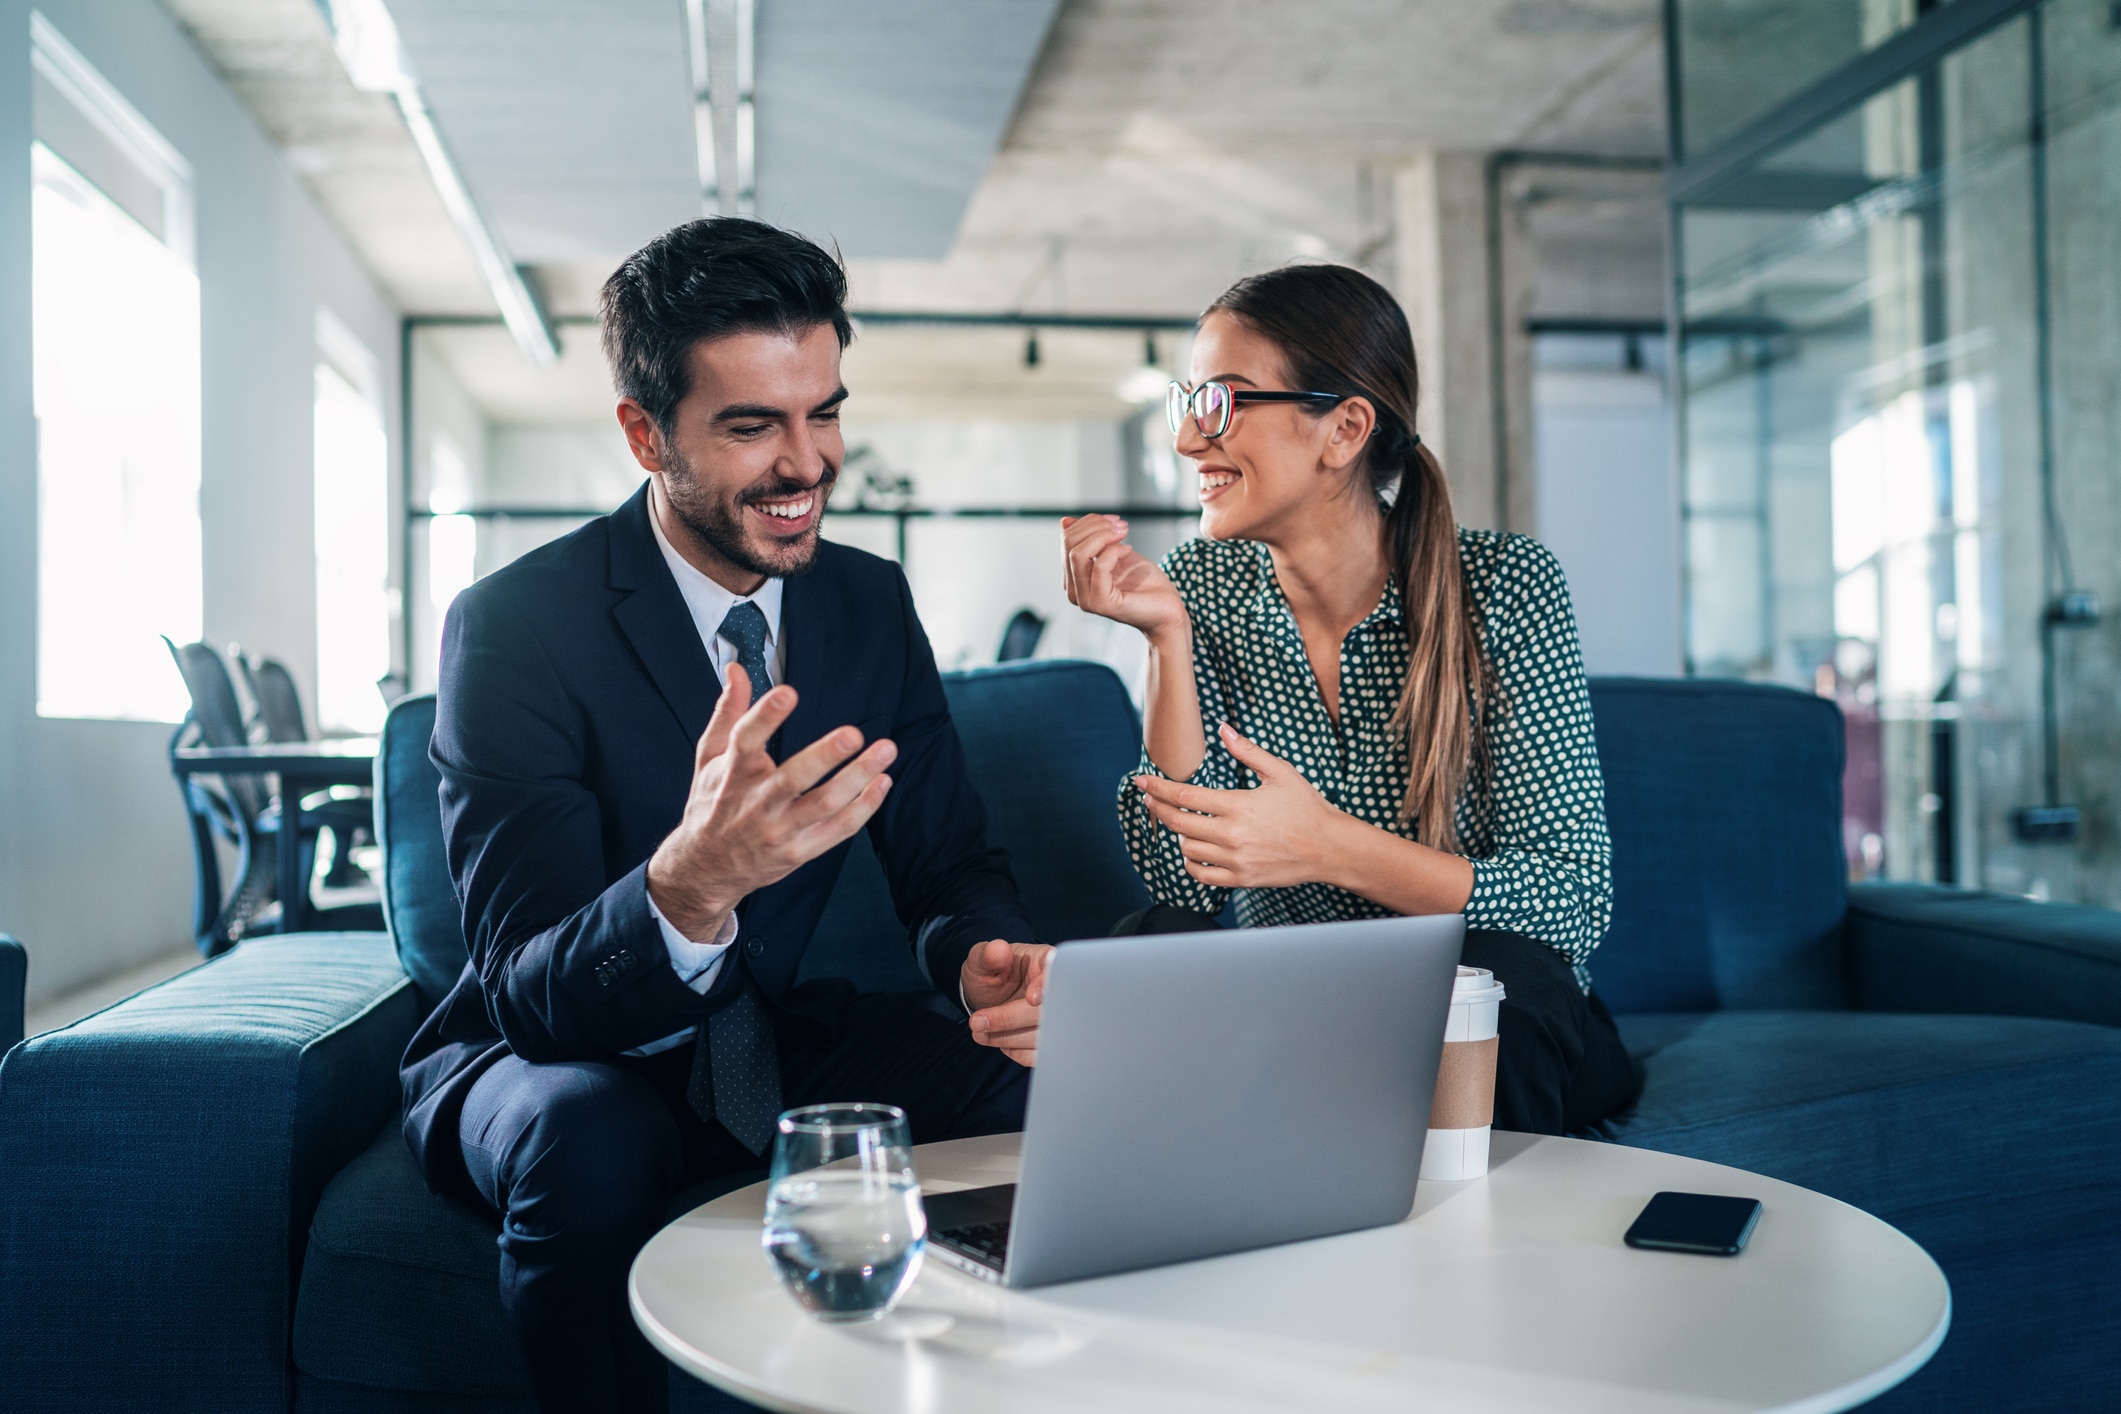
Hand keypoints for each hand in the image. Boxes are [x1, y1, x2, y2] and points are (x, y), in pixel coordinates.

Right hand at [647, 667, 896, 939]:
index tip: (788, 693)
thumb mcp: (710, 757)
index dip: (765, 717)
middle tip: (853, 733)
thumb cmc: (712, 803)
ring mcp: (779, 831)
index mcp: (733, 774)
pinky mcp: (799, 852)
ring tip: (885, 750)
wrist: (707, 867)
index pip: (745, 741)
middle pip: (793, 779)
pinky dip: (864, 808)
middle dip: (825, 756)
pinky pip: (838, 830)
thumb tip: (737, 669)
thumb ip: (727, 712)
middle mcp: (756, 804)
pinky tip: (882, 782)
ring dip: (858, 777)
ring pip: (824, 805)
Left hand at [962, 939, 1053, 1066]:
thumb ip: (988, 954)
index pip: (1062, 972)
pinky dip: (1017, 1052)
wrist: (992, 994)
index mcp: (1048, 961)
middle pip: (1052, 1011)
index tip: (1031, 998)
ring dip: (1009, 1039)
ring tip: (979, 1033)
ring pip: (1046, 1037)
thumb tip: (999, 950)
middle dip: (1011, 1019)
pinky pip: (1042, 1055)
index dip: (1051, 987)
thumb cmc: (990, 972)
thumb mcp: (982, 960)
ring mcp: (1060, 1018)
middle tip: (977, 1022)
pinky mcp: (1054, 1041)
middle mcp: (1061, 990)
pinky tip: (999, 1042)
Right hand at [1061, 515, 1186, 639]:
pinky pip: (1099, 566)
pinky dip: (1115, 551)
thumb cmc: (1143, 582)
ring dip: (1103, 535)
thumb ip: (1090, 539)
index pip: (1067, 541)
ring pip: (1078, 554)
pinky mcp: (1101, 603)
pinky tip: (1128, 550)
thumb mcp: (1113, 552)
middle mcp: (1074, 591)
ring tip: (1124, 534)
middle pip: (1070, 545)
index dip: (1089, 522)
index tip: (1114, 520)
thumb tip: (1065, 521)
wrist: (1166, 606)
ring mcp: (1085, 599)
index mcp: (1073, 578)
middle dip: (1096, 526)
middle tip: (1121, 526)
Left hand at [1133, 724, 1344, 889]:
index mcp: (1238, 805)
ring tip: (1182, 823)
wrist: (1329, 847)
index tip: (1141, 781)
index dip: (1157, 788)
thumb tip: (1224, 729)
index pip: (1184, 796)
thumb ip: (1248, 752)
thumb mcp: (1280, 772)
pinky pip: (1200, 875)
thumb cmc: (1306, 807)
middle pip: (1178, 823)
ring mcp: (1235, 860)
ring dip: (1179, 835)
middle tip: (1150, 799)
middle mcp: (1232, 834)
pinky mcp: (1240, 879)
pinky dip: (1190, 863)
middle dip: (1158, 809)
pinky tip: (1192, 850)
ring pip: (1187, 849)